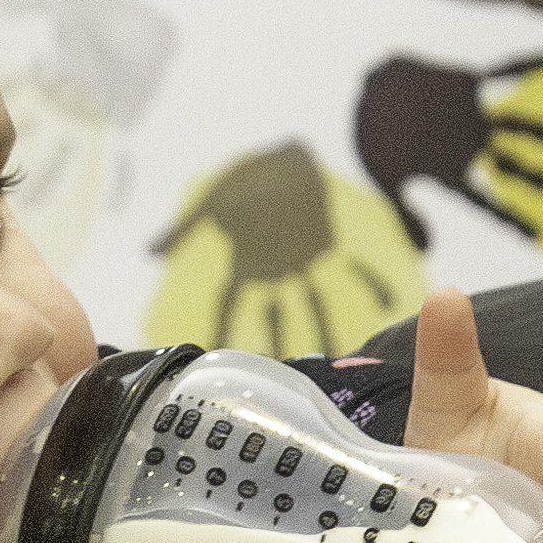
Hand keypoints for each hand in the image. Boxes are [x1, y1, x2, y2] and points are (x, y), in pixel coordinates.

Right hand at [146, 140, 424, 361]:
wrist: (285, 151)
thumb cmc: (247, 172)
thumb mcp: (214, 196)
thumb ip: (186, 226)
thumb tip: (150, 248)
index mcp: (243, 266)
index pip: (230, 309)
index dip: (226, 337)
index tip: (216, 374)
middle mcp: (273, 276)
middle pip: (276, 322)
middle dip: (280, 353)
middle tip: (283, 391)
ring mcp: (304, 266)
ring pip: (316, 309)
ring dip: (328, 334)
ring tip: (342, 373)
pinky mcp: (332, 250)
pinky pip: (355, 273)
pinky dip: (372, 286)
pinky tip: (392, 305)